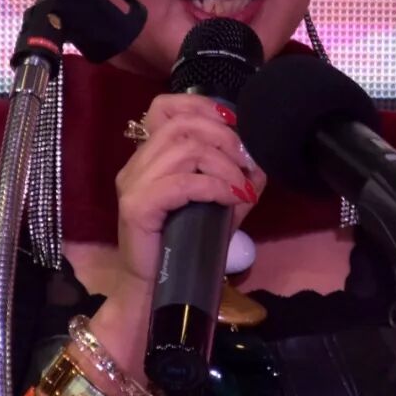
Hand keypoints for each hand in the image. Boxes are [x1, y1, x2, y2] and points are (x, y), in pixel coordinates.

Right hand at [114, 93, 265, 287]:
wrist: (155, 289)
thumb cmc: (184, 245)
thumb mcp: (217, 205)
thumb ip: (235, 180)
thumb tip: (261, 163)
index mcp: (149, 156)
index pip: (164, 107)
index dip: (202, 105)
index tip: (233, 123)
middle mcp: (136, 164)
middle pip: (181, 125)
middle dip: (223, 137)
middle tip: (246, 161)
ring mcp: (133, 184)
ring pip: (184, 150)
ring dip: (223, 164)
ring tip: (240, 185)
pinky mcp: (137, 206)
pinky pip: (181, 183)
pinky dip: (214, 186)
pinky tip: (230, 197)